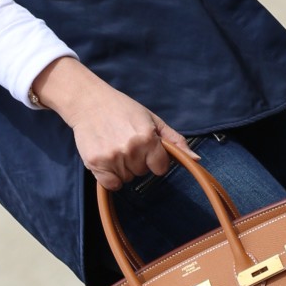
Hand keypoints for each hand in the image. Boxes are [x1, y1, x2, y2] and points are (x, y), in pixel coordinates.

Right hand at [31, 57, 195, 190]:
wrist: (89, 101)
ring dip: (122, 168)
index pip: (161, 168)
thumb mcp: (153, 120)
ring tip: (114, 146)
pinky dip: (110, 178)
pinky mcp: (96, 162)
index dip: (155, 159)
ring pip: (127, 178)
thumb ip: (175, 141)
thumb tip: (196, 160)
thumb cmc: (123, 110)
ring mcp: (112, 156)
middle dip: (137, 161)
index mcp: (148, 137)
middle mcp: (131, 148)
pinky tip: (107, 160)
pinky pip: (111, 184)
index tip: (145, 148)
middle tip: (125, 142)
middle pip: (142, 172)